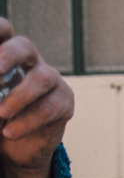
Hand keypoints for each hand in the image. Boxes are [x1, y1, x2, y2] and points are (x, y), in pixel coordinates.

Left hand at [0, 22, 72, 177]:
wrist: (15, 146)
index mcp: (5, 54)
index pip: (4, 30)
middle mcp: (29, 62)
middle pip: (24, 46)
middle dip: (8, 56)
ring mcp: (49, 80)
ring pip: (41, 79)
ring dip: (18, 97)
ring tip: (1, 113)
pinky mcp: (64, 102)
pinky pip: (48, 109)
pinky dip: (26, 122)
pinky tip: (10, 132)